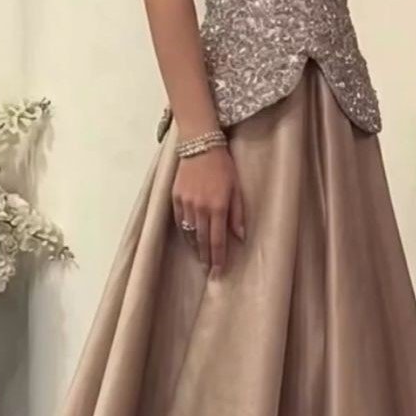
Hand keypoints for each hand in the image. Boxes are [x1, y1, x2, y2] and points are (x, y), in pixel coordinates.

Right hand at [172, 145, 245, 276]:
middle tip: (208, 271)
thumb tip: (240, 236)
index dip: (218, 257)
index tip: (218, 271)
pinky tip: (189, 238)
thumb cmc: (223, 165)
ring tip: (199, 257)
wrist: (200, 145)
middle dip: (206, 257)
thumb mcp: (237, 188)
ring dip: (195, 246)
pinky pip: (180, 221)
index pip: (217, 240)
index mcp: (217, 207)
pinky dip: (185, 232)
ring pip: (190, 232)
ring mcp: (186, 203)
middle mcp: (200, 208)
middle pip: (203, 240)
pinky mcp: (176, 197)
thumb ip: (238, 214)